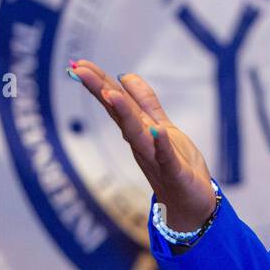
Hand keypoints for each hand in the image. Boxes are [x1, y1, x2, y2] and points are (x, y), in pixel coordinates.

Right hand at [68, 61, 215, 230]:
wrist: (191, 205)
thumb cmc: (176, 165)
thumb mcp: (161, 126)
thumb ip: (146, 103)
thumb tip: (125, 76)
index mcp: (138, 130)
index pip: (115, 103)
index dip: (99, 82)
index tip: (77, 64)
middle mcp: (141, 143)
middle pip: (118, 114)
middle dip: (101, 91)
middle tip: (79, 71)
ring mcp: (155, 159)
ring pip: (137, 135)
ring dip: (125, 114)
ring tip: (112, 94)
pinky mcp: (174, 173)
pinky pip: (166, 158)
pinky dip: (161, 144)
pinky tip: (157, 130)